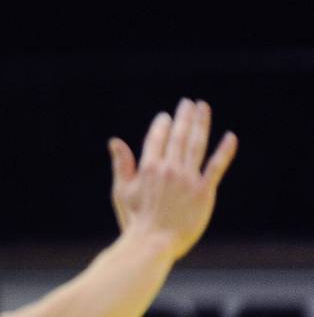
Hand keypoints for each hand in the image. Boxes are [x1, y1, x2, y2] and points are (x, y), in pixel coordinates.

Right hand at [108, 99, 237, 259]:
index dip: (162, 125)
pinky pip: (216, 167)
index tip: (167, 116)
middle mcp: (169, 168)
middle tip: (189, 102)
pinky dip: (224, 151)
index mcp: (148, 167)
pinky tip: (230, 137)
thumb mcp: (122, 191)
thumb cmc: (135, 220)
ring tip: (202, 108)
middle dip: (184, 117)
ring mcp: (188, 179)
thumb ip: (122, 164)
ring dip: (200, 124)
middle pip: (179, 136)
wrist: (153, 243)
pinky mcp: (204, 192)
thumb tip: (115, 141)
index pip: (157, 138)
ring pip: (196, 144)